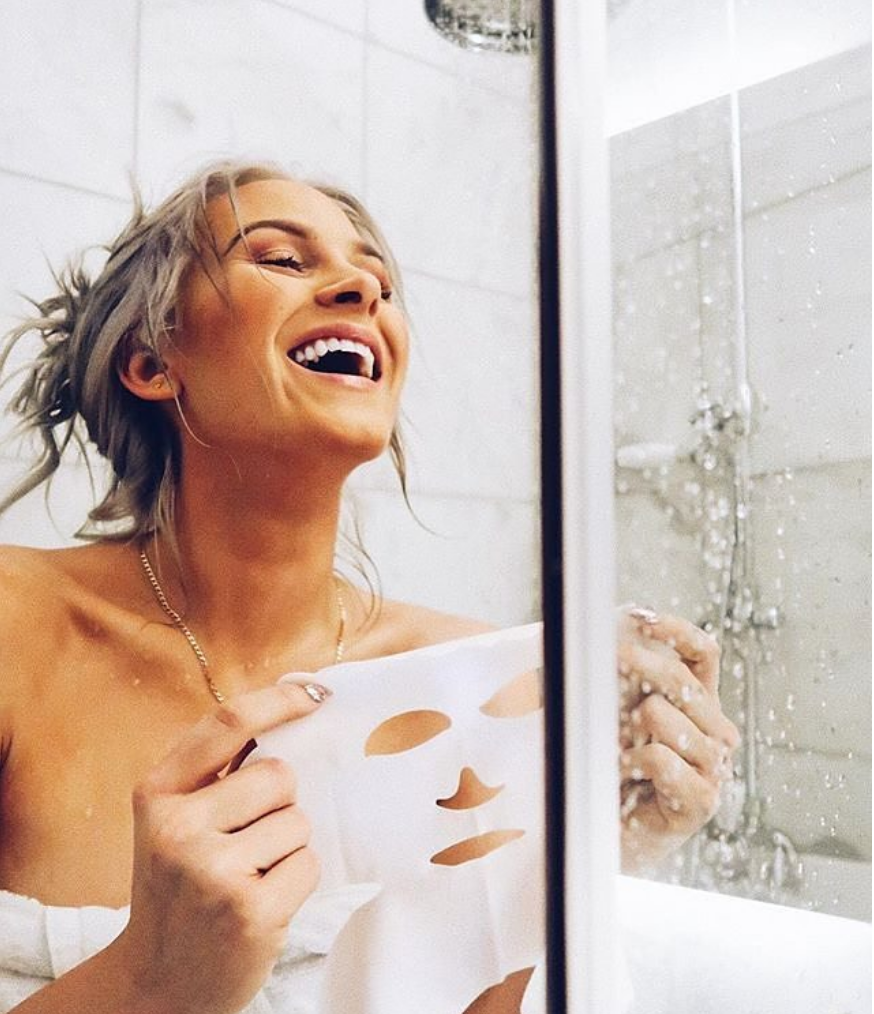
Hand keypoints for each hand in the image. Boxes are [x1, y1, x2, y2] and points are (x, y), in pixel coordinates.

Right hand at [112, 682, 329, 1013]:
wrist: (156, 983)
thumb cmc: (179, 888)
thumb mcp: (174, 821)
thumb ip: (216, 772)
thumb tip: (292, 706)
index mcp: (157, 793)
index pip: (227, 722)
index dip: (279, 700)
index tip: (315, 695)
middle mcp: (178, 827)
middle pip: (279, 775)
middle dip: (279, 805)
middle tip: (247, 843)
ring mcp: (213, 870)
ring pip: (298, 821)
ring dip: (287, 847)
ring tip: (248, 877)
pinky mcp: (250, 909)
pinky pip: (309, 863)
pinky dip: (296, 881)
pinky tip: (261, 903)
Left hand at [617, 609, 739, 873]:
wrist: (604, 835)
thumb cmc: (605, 768)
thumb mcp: (607, 711)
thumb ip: (609, 676)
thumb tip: (591, 635)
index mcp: (699, 704)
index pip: (703, 653)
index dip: (676, 630)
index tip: (638, 617)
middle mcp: (716, 732)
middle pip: (680, 678)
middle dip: (634, 666)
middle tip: (598, 667)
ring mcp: (714, 768)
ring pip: (662, 714)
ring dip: (624, 729)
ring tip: (614, 753)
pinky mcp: (701, 801)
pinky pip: (658, 755)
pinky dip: (627, 761)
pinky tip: (621, 776)